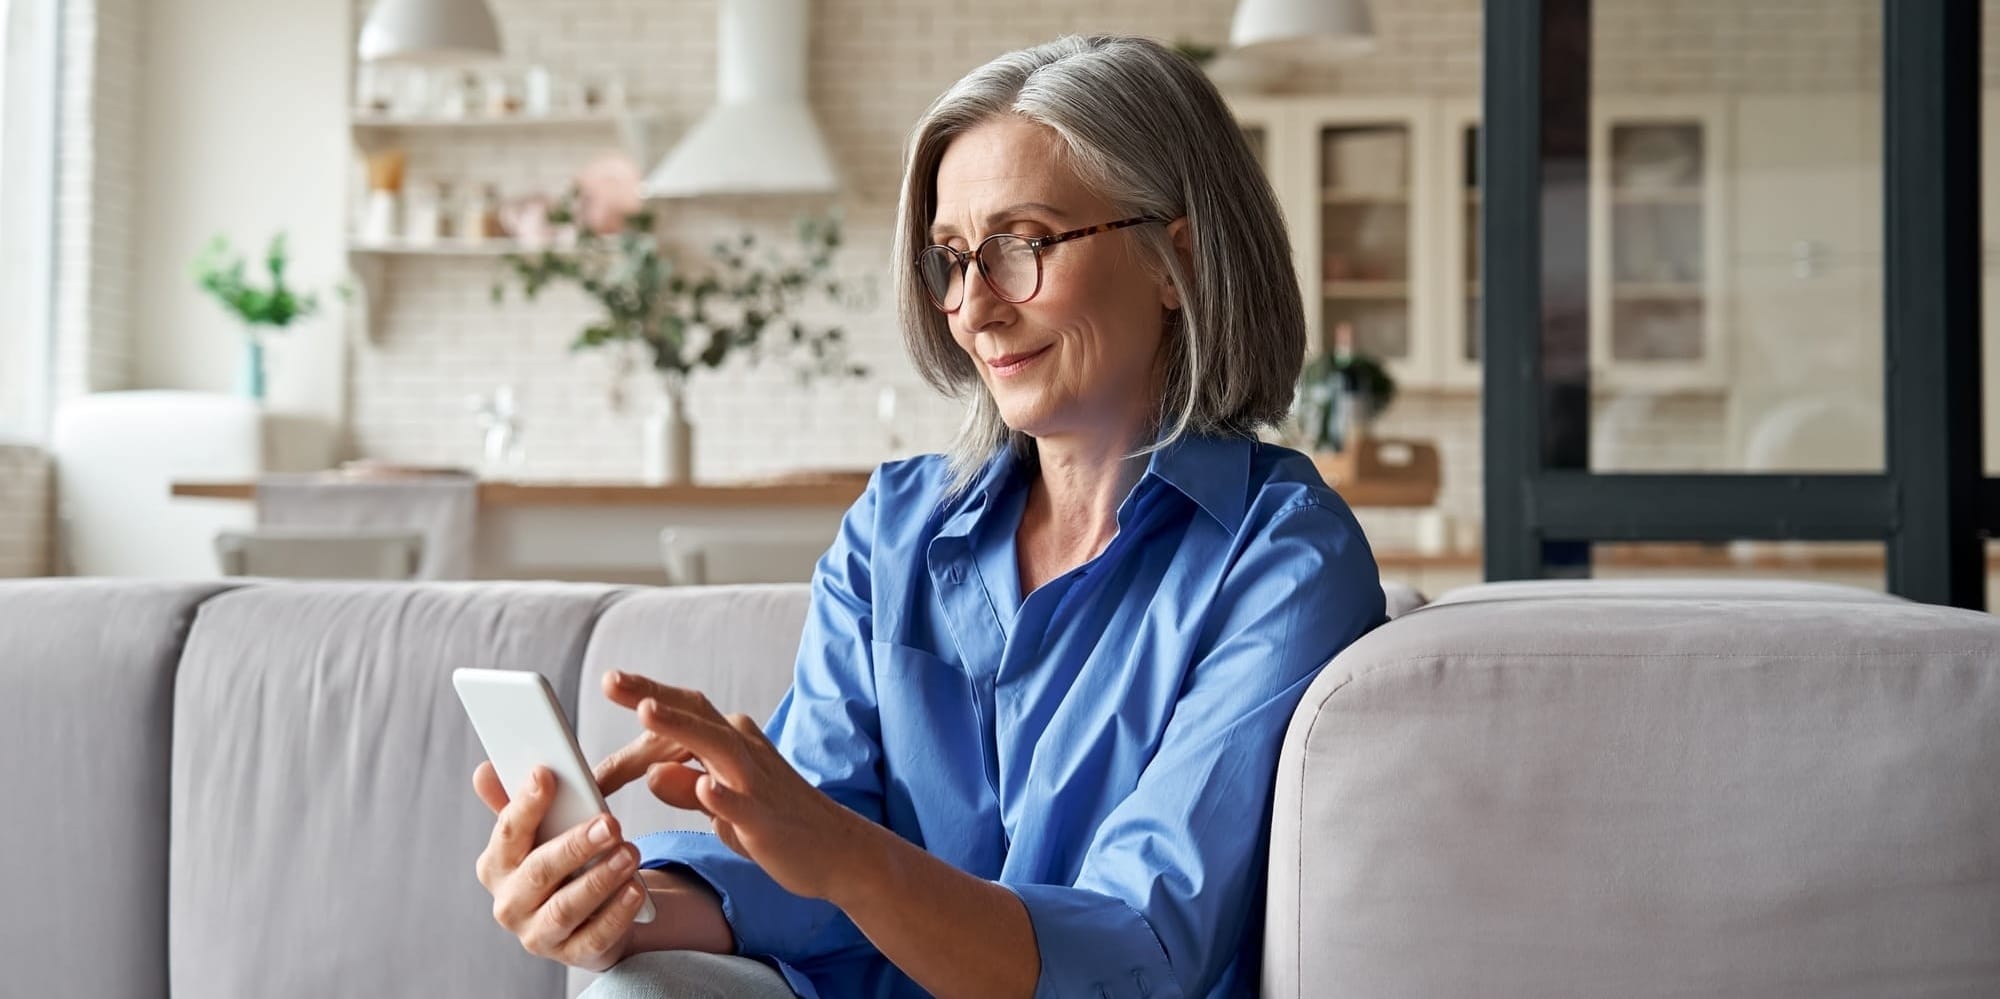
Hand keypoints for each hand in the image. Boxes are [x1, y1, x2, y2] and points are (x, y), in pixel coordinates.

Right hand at [471, 763, 647, 973]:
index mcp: (496, 866)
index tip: (546, 774)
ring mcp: (537, 934)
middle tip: (610, 823)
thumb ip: (517, 803)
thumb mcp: (540, 833)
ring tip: (629, 853)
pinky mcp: (572, 954)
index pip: (507, 833)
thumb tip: (485, 771)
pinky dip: (616, 914)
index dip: (526, 804)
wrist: (585, 917)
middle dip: (575, 845)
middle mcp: (509, 904)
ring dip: (599, 879)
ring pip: (565, 908)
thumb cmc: (559, 865)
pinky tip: (635, 890)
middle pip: (539, 872)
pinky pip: (594, 937)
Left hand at [602, 670, 861, 900]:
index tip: (612, 682)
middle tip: (612, 680)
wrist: (840, 851)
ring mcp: (757, 783)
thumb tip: (651, 773)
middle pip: (695, 714)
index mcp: (732, 742)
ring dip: (681, 727)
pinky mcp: (766, 819)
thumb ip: (686, 787)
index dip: (645, 699)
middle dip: (652, 695)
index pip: (684, 713)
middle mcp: (744, 751)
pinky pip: (742, 805)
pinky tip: (703, 787)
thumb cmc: (776, 824)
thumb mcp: (721, 805)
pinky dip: (722, 795)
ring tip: (646, 711)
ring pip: (716, 746)